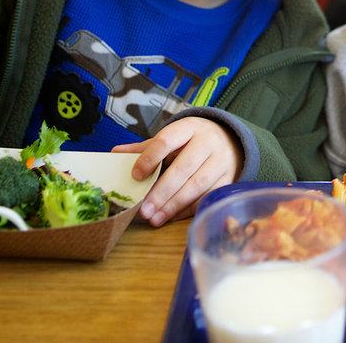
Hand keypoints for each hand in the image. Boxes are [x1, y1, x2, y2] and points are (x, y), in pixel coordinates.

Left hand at [112, 116, 242, 226]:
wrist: (228, 140)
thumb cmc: (192, 141)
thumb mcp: (172, 137)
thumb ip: (145, 148)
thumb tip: (115, 154)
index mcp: (189, 127)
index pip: (167, 140)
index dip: (150, 158)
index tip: (135, 176)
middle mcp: (208, 141)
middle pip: (184, 168)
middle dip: (162, 192)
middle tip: (144, 210)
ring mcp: (221, 160)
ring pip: (198, 184)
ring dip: (174, 204)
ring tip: (155, 218)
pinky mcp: (229, 177)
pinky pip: (208, 196)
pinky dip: (189, 209)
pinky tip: (172, 216)